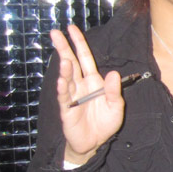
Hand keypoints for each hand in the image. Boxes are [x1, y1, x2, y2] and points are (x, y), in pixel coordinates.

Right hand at [51, 25, 124, 164]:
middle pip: (71, 63)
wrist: (95, 142)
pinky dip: (63, 87)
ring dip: (66, 68)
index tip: (72, 28)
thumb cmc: (105, 123)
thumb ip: (114, 91)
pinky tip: (62, 79)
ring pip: (67, 78)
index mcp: (94, 81)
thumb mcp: (116, 106)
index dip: (79, 43)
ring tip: (64, 58)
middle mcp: (81, 85)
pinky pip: (64, 96)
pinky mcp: (67, 109)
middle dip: (64, 48)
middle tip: (56, 33)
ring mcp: (72, 96)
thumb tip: (113, 73)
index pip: (85, 58)